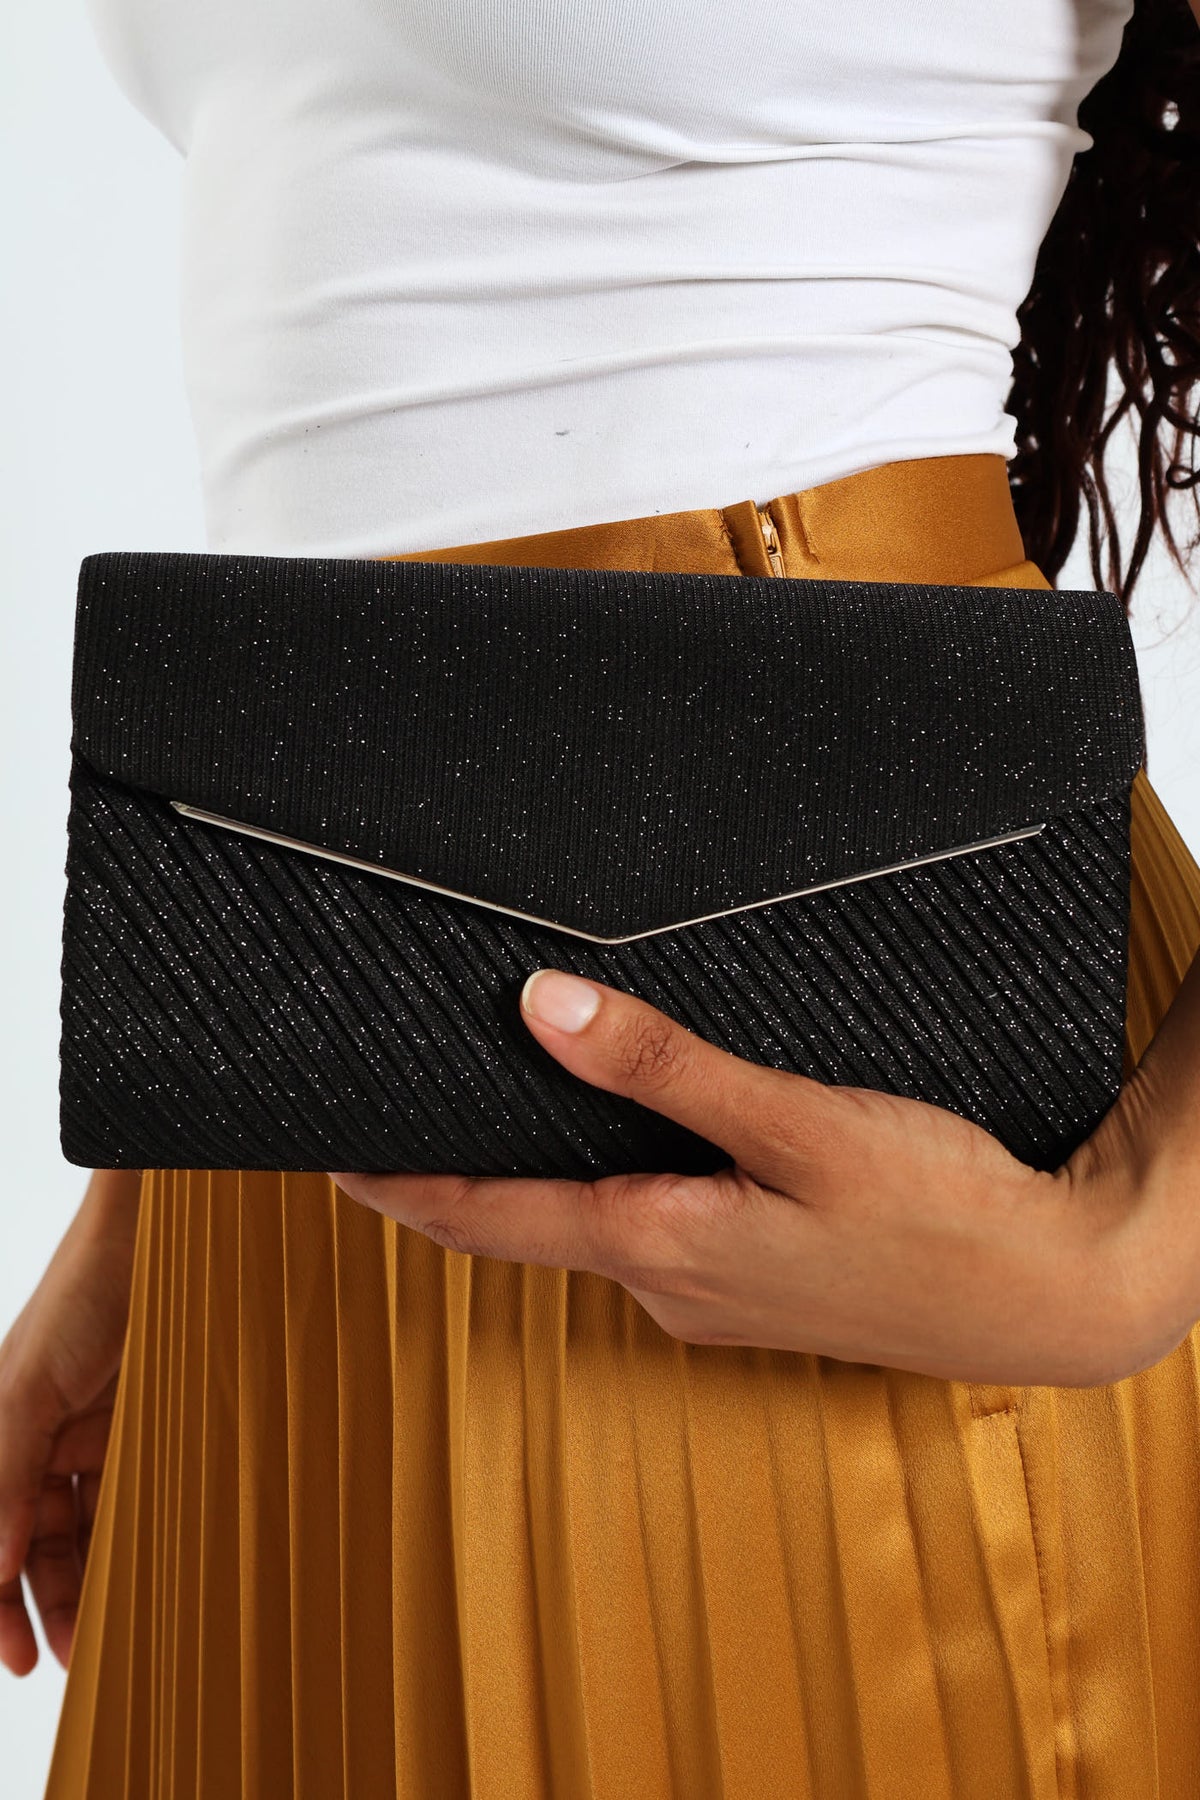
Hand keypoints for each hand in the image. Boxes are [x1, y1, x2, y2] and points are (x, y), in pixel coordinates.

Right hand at [0, 1168, 141, 1674]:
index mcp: (3, 1430)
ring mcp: (97, 1432)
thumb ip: (6, 1475)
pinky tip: (147, 1574)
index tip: (14, 1659)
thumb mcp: (28, 1386)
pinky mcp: (148, 1425)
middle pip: (37, 1542)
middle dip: (45, 1603)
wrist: (164, 1235)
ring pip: (88, 1527)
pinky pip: (135, 1495)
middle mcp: (43, 1436)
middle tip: (67, 1662)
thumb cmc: (83, 1293)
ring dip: (95, 1582)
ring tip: (109, 1636)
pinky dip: (136, 1536)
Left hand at [332, 970, 1184, 1389]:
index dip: (392, 1181)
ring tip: (492, 1102)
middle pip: (519, 1221)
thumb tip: (543, 1006)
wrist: (1052, 1293)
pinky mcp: (753, 1285)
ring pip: (586, 1223)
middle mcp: (666, 1283)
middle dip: (446, 1173)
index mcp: (657, 1244)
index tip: (325, 1146)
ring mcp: (709, 1293)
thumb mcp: (797, 1124)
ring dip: (527, 1174)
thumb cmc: (939, 1212)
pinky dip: (604, 1184)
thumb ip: (664, 1069)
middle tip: (392, 1106)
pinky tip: (622, 1138)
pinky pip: (647, 1229)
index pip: (478, 1216)